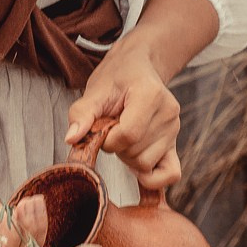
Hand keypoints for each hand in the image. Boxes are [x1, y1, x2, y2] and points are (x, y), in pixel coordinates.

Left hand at [69, 57, 181, 194]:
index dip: (107, 140)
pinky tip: (137, 166)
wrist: (137, 68)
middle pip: (136, 153)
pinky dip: (152, 178)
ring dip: (127, 158)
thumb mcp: (95, 90)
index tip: (101, 128)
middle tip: (111, 129)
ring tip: (123, 137)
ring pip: (146, 165)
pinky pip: (171, 174)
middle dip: (116, 148)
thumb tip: (71, 139)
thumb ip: (81, 114)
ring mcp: (174, 130)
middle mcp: (168, 114)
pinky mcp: (175, 143)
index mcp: (150, 95)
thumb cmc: (116, 78)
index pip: (128, 135)